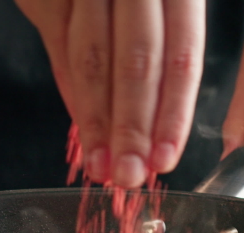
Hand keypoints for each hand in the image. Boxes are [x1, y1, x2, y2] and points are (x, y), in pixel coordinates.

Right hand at [15, 0, 204, 187]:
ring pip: (94, 60)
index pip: (181, 54)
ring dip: (98, 120)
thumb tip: (150, 120)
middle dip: (134, 126)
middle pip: (139, 62)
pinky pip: (62, 46)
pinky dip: (71, 93)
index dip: (174, 112)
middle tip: (130, 175)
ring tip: (104, 166)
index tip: (166, 157)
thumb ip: (156, 46)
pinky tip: (83, 129)